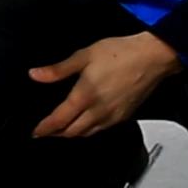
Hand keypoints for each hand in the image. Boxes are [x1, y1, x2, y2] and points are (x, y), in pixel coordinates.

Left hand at [30, 32, 181, 138]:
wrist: (152, 57)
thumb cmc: (120, 53)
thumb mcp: (84, 56)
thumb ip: (58, 69)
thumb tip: (34, 75)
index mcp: (85, 96)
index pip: (59, 120)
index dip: (45, 128)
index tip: (35, 132)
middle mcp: (99, 111)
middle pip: (72, 132)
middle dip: (56, 134)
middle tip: (45, 132)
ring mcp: (113, 116)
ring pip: (87, 133)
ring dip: (72, 134)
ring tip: (62, 130)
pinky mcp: (125, 116)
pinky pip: (102, 130)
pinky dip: (89, 131)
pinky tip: (85, 124)